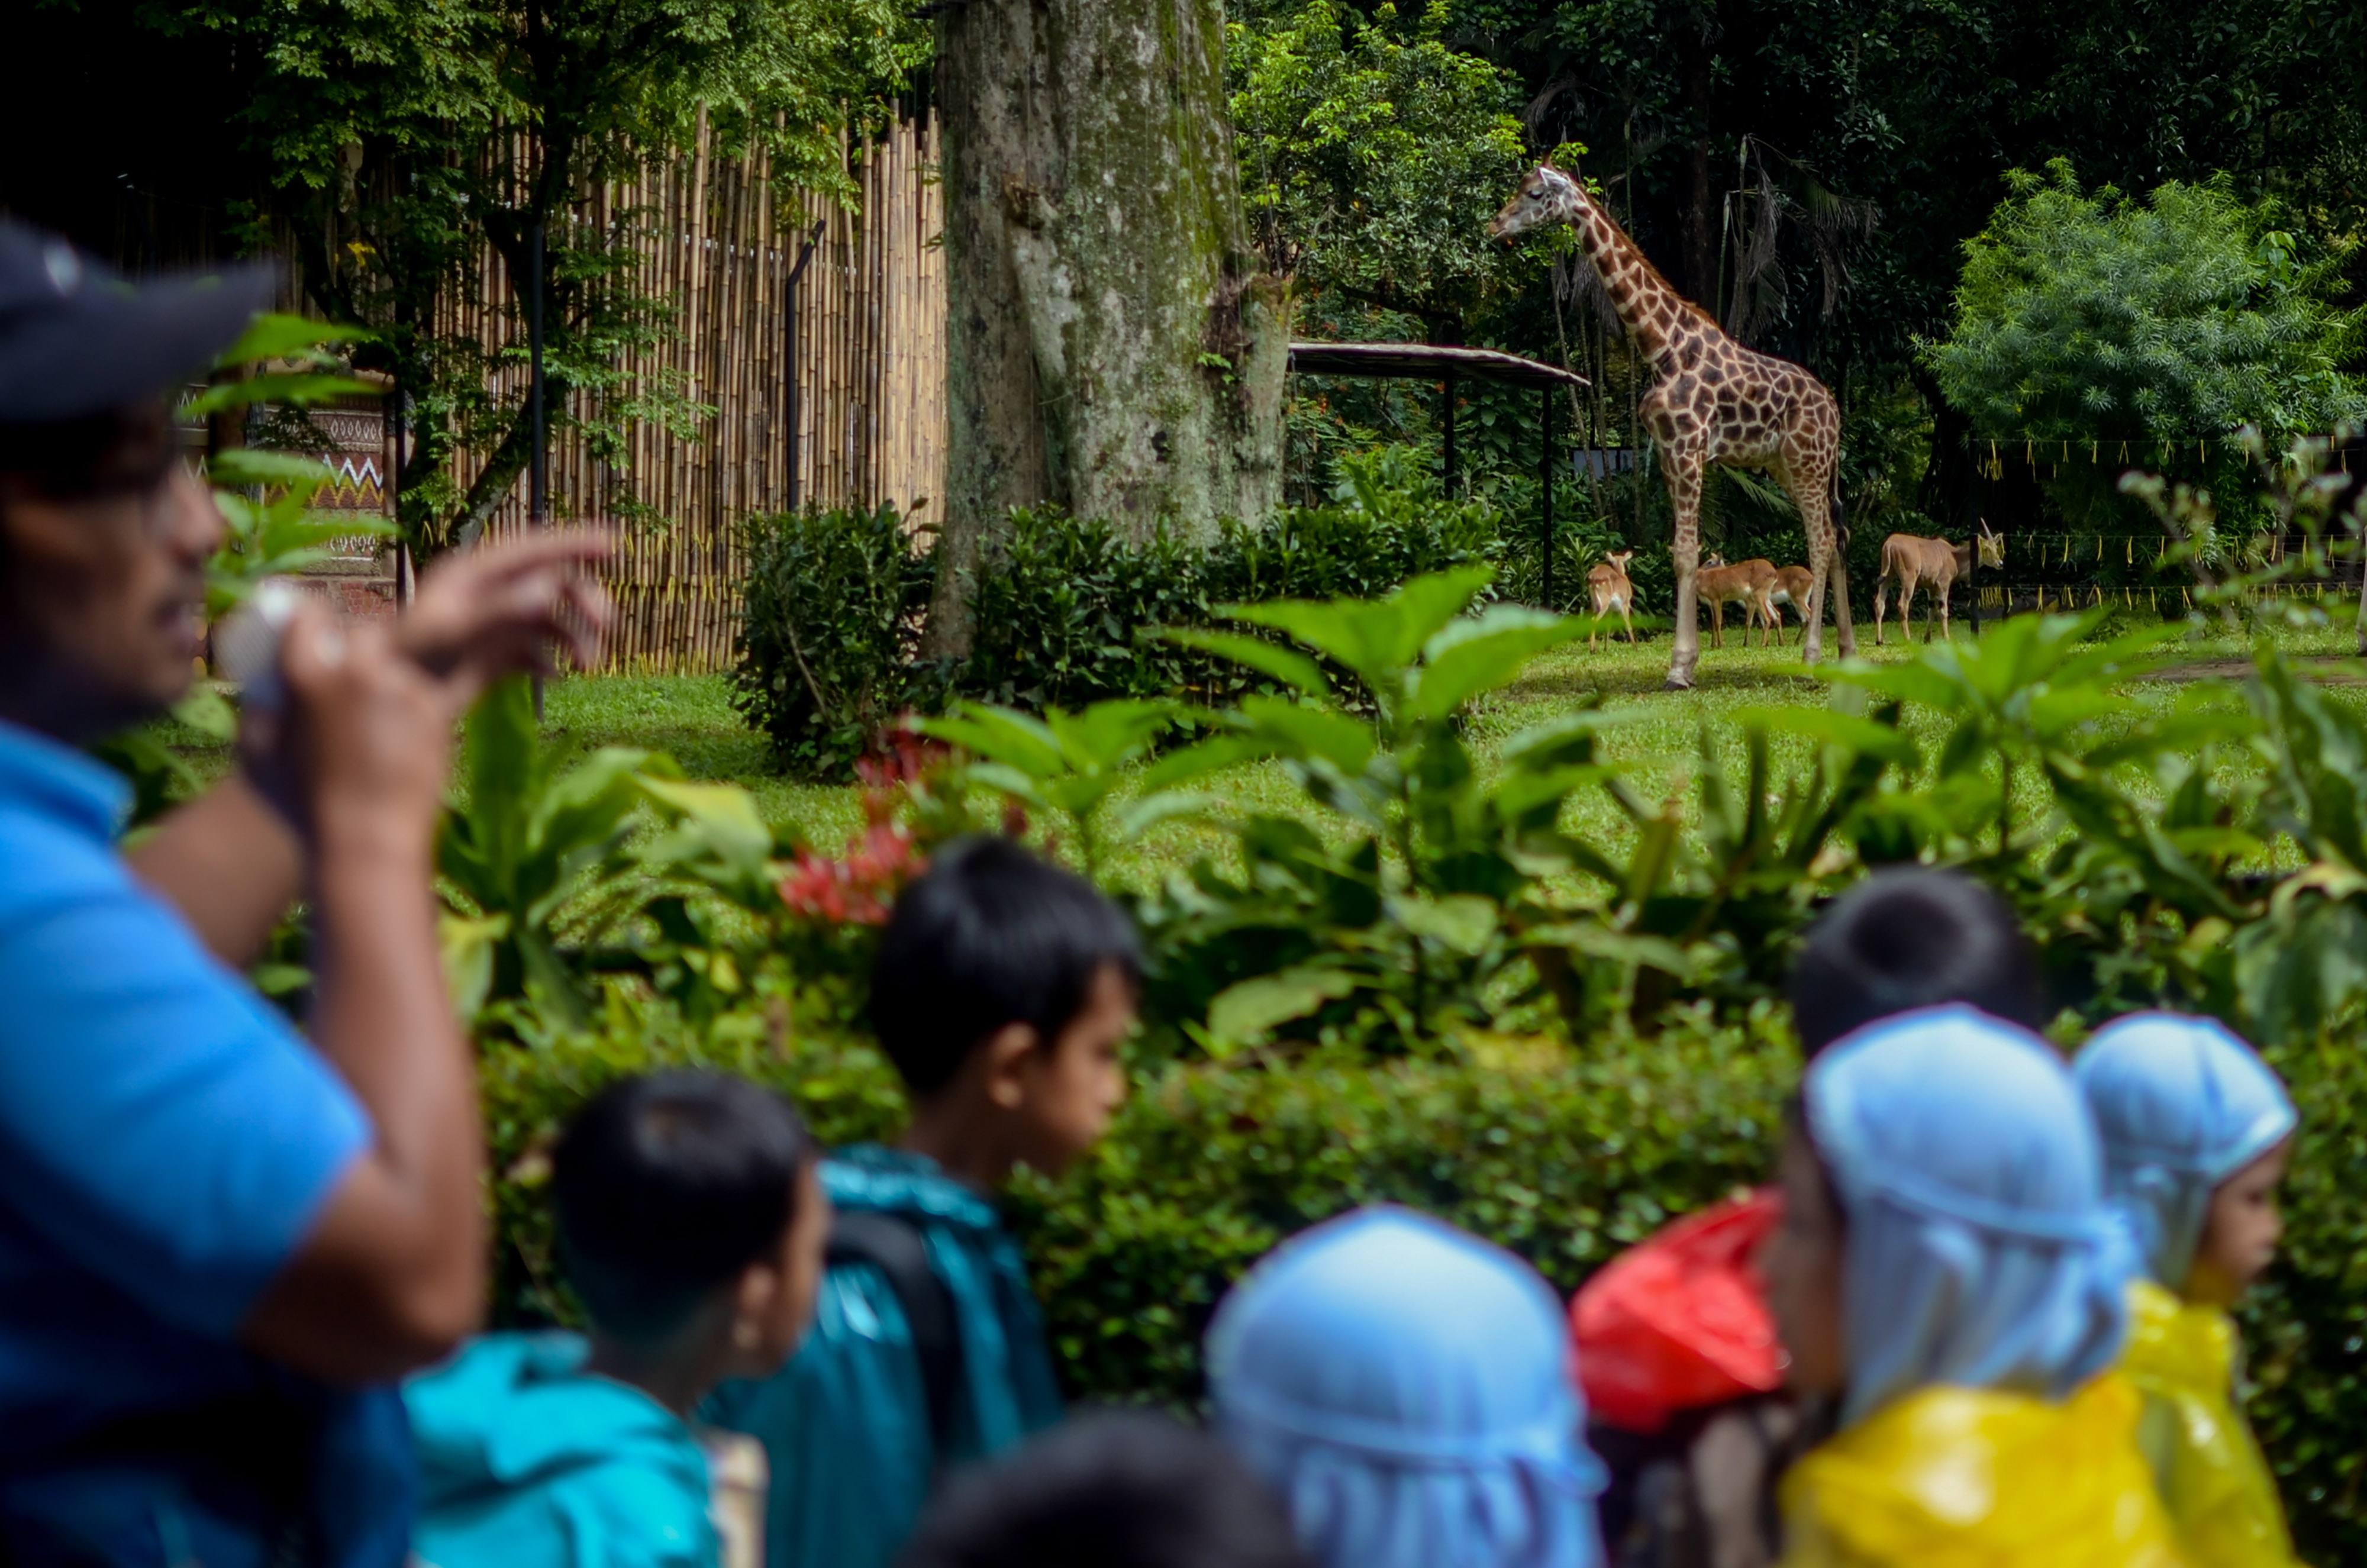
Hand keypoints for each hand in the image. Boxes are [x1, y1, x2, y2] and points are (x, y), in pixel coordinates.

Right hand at [245, 606, 453, 855]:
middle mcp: (354, 671)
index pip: (309, 616)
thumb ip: (259, 709)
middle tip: (358, 675)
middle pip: (362, 631)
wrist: (364, 840)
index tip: (318, 631)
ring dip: (392, 673)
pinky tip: (409, 725)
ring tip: (384, 706)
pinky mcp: (433, 708)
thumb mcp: (260, 754)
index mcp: (303, 676)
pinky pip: (427, 686)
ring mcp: (399, 687)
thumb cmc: (303, 807)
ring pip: (402, 656)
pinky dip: (417, 699)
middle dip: (360, 648)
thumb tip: (262, 686)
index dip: (313, 623)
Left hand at [397, 529, 614, 706]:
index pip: (530, 549)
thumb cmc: (413, 661)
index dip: (571, 543)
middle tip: (606, 624)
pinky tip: (552, 676)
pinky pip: (537, 650)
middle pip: (549, 582)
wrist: (392, 701)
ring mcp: (492, 624)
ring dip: (575, 637)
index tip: (612, 543)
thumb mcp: (456, 633)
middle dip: (582, 600)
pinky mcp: (495, 654)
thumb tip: (550, 588)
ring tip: (587, 664)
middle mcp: (485, 595)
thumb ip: (502, 609)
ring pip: (549, 618)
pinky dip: (551, 661)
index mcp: (472, 575)